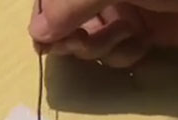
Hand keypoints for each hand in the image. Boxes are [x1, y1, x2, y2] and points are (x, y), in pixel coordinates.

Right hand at [29, 0, 177, 66]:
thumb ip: (72, 5)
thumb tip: (36, 34)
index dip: (43, 21)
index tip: (44, 44)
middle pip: (65, 22)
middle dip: (72, 38)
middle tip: (83, 44)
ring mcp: (121, 11)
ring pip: (89, 41)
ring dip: (99, 47)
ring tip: (123, 39)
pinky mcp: (141, 33)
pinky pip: (115, 53)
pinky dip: (121, 55)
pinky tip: (138, 47)